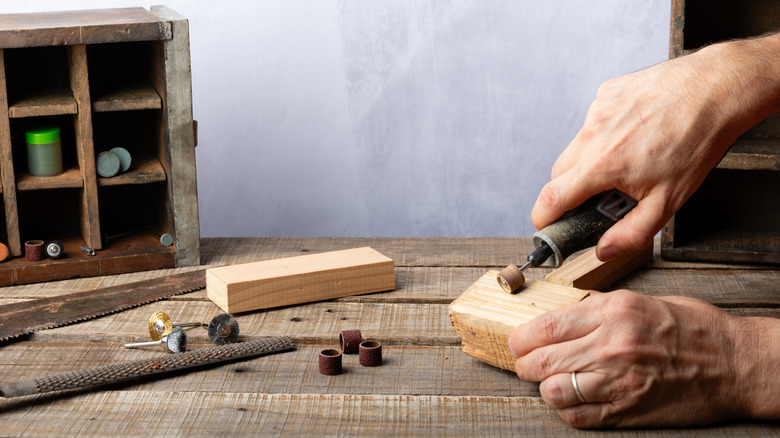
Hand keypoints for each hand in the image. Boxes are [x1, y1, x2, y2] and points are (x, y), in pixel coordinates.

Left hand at [508, 290, 779, 427]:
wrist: (734, 364)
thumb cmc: (693, 329)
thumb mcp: (641, 301)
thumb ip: (598, 307)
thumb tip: (566, 312)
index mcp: (611, 313)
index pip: (544, 328)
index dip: (522, 339)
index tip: (518, 343)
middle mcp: (610, 346)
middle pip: (541, 361)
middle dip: (526, 365)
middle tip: (527, 364)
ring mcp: (617, 381)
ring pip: (552, 392)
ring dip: (545, 388)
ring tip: (551, 382)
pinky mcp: (626, 410)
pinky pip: (577, 417)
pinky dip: (566, 410)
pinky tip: (572, 401)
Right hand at [532, 34, 779, 260]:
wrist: (716, 90)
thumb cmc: (696, 143)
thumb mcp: (668, 202)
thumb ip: (631, 233)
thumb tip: (605, 250)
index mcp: (602, 165)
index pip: (551, 198)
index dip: (543, 218)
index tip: (548, 225)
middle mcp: (592, 134)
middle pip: (559, 174)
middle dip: (572, 190)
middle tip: (601, 197)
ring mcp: (597, 110)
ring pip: (578, 145)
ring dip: (591, 159)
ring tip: (629, 159)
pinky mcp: (607, 92)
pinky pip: (594, 121)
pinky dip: (606, 132)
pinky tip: (635, 132)